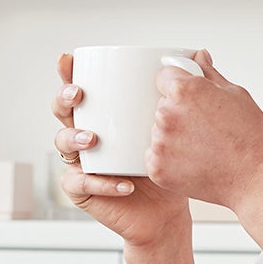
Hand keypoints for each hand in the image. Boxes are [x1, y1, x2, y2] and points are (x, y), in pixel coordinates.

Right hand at [52, 53, 188, 246]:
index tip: (68, 59)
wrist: (169, 210)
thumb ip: (185, 89)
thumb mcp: (178, 123)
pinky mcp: (84, 191)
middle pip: (62, 111)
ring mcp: (82, 163)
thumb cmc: (170, 162)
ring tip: (93, 139)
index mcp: (103, 114)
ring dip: (75, 138)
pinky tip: (123, 184)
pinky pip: (81, 184)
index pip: (80, 88)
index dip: (68, 73)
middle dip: (64, 99)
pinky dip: (100, 183)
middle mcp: (87, 135)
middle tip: (79, 95)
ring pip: (62, 144)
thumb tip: (200, 52)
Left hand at [149, 50, 262, 212]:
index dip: (178, 84)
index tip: (190, 98)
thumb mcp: (236, 94)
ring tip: (203, 146)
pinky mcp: (157, 169)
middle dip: (177, 112)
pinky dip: (171, 160)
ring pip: (158, 131)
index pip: (164, 76)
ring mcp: (160, 144)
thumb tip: (198, 55)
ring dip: (173, 136)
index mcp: (183, 90)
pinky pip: (157, 157)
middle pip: (161, 105)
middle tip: (204, 127)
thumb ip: (208, 74)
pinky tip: (195, 162)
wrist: (259, 179)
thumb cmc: (253, 136)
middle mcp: (166, 114)